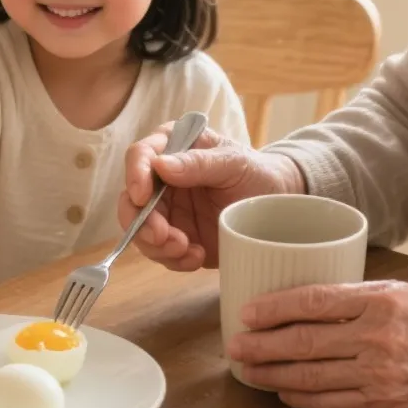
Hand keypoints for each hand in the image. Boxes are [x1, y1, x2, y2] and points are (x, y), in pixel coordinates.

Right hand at [117, 125, 303, 269]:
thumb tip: (160, 165)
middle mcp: (161, 179)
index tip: (143, 196)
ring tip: (188, 250)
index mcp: (172, 147)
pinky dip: (174, 259)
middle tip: (163, 237)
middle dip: (142, 223)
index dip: (135, 175)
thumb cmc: (256, 172)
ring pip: (140, 231)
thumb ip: (199, 163)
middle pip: (131, 200)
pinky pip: (161, 253)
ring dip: (158, 246)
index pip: (140, 155)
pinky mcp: (175, 237)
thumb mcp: (233, 162)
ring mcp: (166, 211)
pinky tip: (197, 256)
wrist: (276, 204)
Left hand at [228, 279, 407, 407]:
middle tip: (234, 346)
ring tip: (248, 371)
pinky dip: (301, 399)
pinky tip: (282, 393)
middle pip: (303, 342)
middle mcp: (375, 338)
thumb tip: (303, 301)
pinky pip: (330, 404)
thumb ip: (354, 297)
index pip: (312, 301)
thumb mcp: (400, 293)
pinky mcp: (382, 405)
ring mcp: (378, 375)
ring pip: (310, 376)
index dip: (273, 308)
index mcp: (378, 302)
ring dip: (272, 375)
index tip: (246, 313)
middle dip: (261, 345)